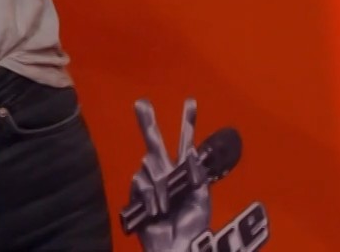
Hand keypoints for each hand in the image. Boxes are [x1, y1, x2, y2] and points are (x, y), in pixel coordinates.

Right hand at [129, 99, 212, 251]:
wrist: (176, 246)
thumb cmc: (192, 226)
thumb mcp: (202, 199)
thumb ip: (196, 175)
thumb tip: (189, 154)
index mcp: (184, 172)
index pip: (185, 142)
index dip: (188, 123)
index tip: (191, 102)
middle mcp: (166, 173)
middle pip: (154, 142)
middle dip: (148, 122)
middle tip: (141, 102)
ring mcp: (150, 183)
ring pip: (150, 166)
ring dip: (161, 187)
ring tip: (167, 206)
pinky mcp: (138, 194)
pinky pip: (142, 184)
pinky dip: (151, 198)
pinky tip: (156, 211)